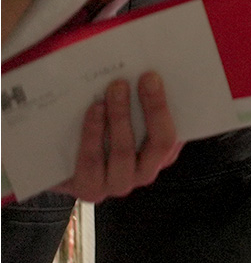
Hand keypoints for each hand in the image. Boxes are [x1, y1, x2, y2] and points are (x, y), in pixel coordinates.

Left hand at [58, 72, 181, 202]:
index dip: (164, 107)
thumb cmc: (105, 132)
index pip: (173, 135)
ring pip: (125, 152)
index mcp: (162, 156)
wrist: (64, 165)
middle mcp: (146, 173)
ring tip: (115, 89)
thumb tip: (151, 73)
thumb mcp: (129, 119)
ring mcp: (119, 184)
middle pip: (158, 144)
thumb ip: (143, 105)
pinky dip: (94, 133)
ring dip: (121, 116)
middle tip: (143, 78)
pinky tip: (94, 110)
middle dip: (153, 108)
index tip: (152, 77)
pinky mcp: (90, 189)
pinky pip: (93, 162)